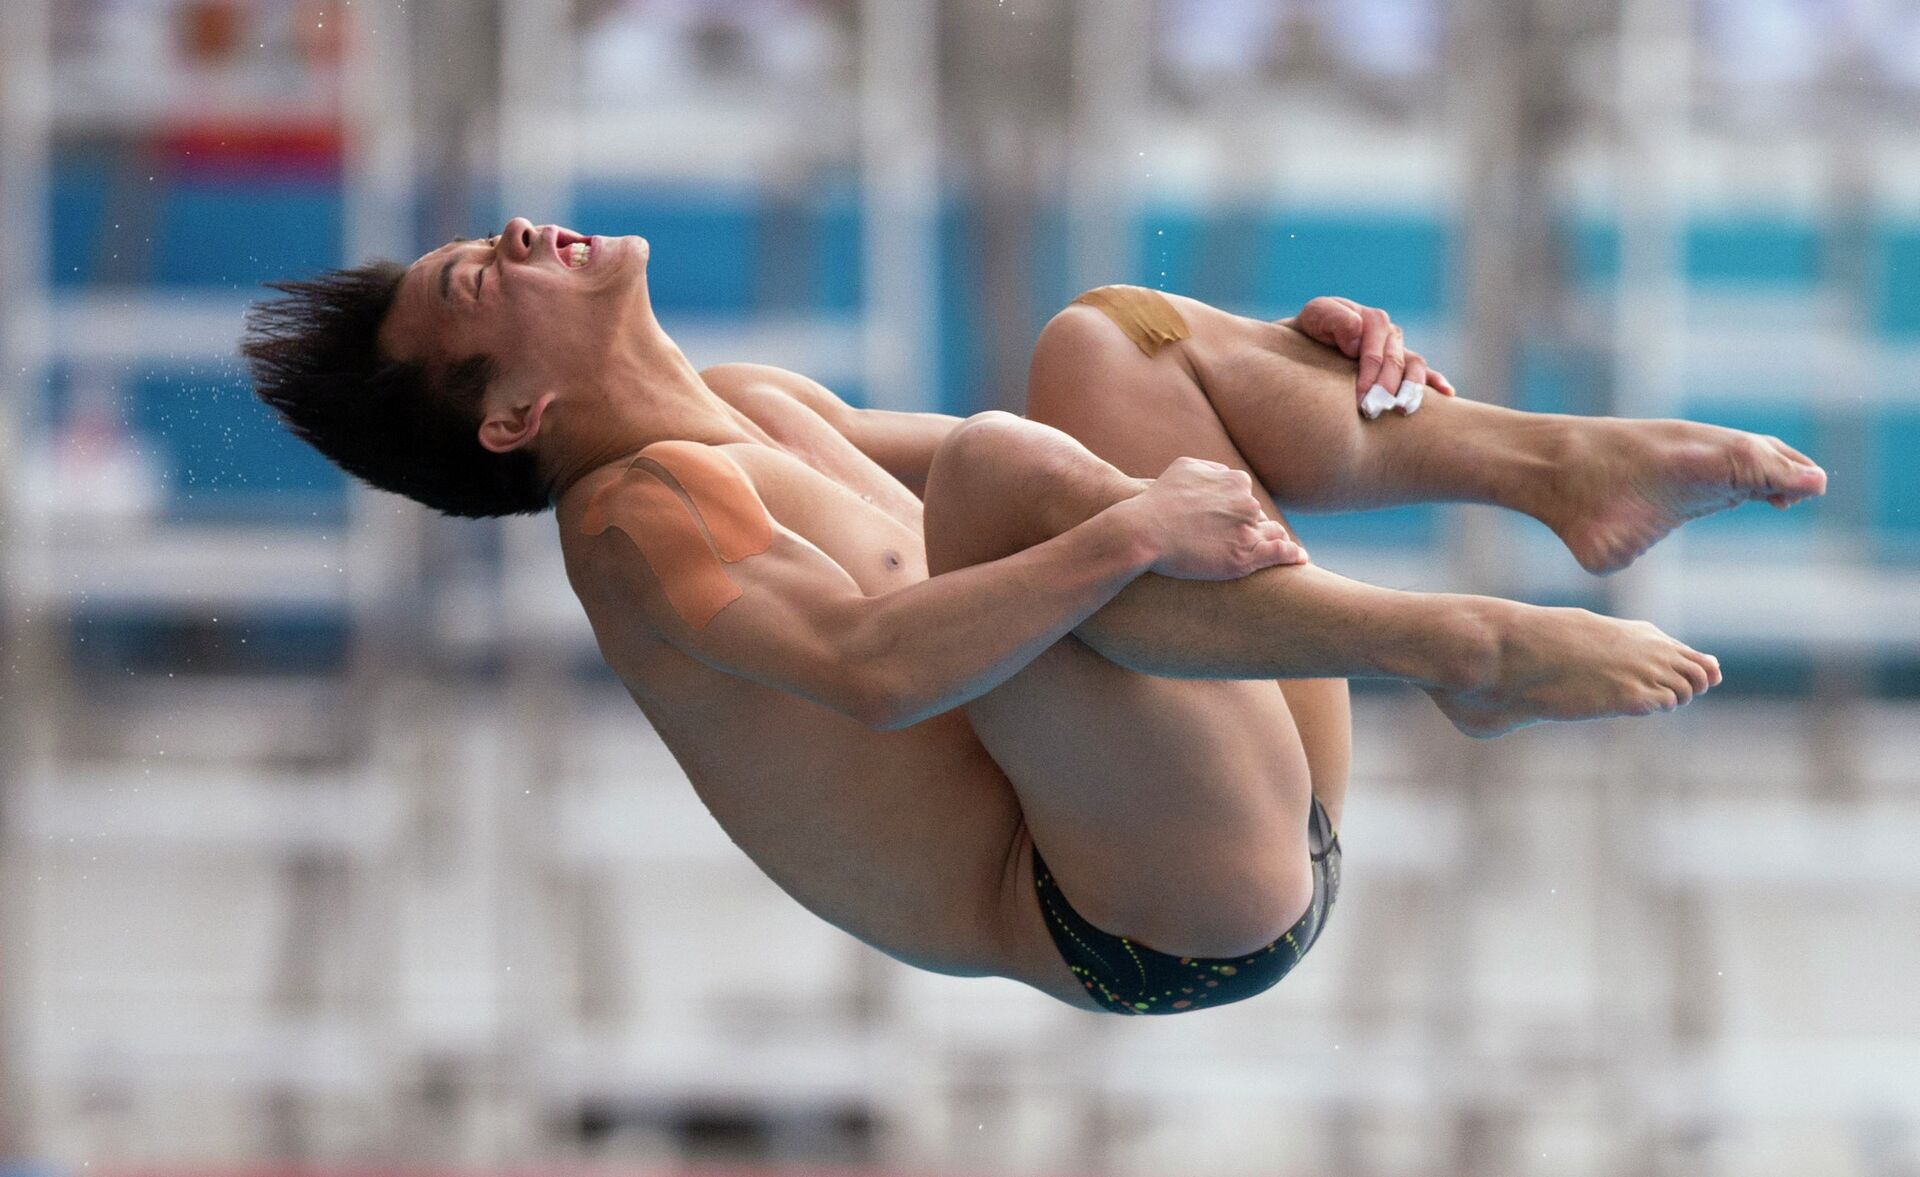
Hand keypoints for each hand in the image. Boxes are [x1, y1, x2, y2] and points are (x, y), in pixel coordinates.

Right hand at [1123, 457, 1306, 579]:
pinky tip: (1300, 559)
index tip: (1229, 521)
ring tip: (1277, 552)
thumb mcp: (1184, 467)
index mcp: (1236, 481)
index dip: (1236, 511)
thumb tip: (1223, 473)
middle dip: (1251, 527)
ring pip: (1272, 534)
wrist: (1144, 531)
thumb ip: (1210, 468)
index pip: (1245, 497)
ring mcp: (1247, 531)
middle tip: (1240, 541)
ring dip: (1273, 540)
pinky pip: (1280, 554)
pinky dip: (1292, 556)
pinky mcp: (1244, 557)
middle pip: (1258, 517)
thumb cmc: (1158, 501)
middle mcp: (1246, 503)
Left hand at [1291, 296, 1455, 414]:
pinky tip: (1447, 393)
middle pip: (1396, 360)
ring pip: (1414, 367)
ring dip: (1411, 389)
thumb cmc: (1310, 330)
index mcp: (1371, 319)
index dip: (1369, 371)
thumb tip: (1357, 339)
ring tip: (1402, 409)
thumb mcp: (1315, 316)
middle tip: (1373, 412)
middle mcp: (1389, 334)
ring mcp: (1399, 350)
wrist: (1309, 342)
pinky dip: (1436, 381)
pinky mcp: (1402, 367)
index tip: (1359, 398)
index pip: (1377, 344)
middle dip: (1386, 388)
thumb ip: (1334, 318)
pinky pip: (1424, 373)